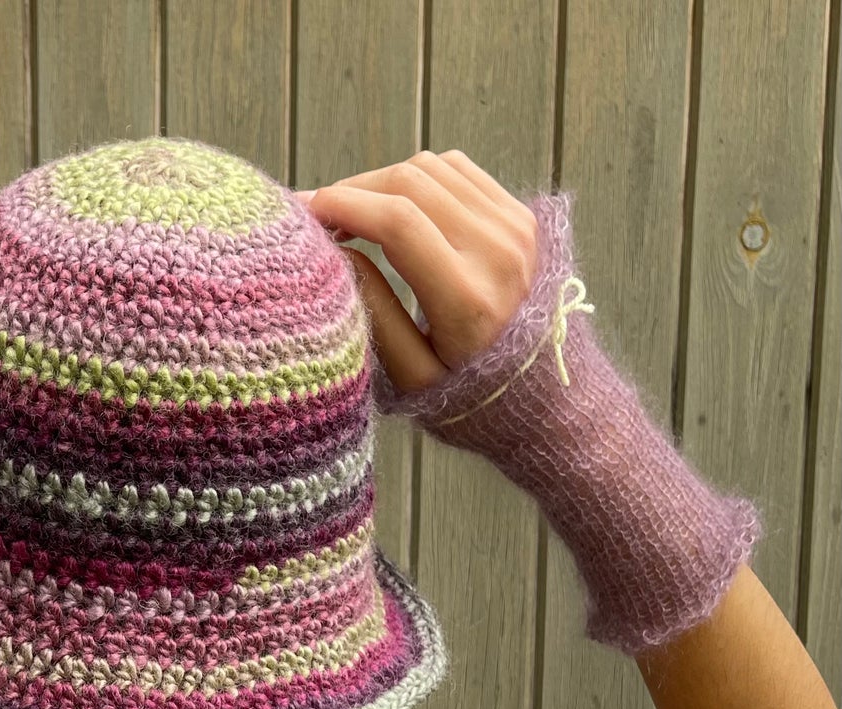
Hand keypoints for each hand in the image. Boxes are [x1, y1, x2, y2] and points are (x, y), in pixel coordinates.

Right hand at [299, 150, 537, 393]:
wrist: (547, 395)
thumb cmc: (472, 398)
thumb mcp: (414, 378)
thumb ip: (376, 315)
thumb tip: (338, 252)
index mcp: (468, 297)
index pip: (397, 222)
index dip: (342, 205)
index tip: (304, 212)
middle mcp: (497, 250)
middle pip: (410, 183)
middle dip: (353, 190)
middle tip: (318, 215)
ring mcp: (514, 226)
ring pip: (431, 169)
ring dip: (381, 183)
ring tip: (352, 215)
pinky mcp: (520, 216)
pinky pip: (457, 172)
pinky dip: (416, 180)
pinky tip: (393, 208)